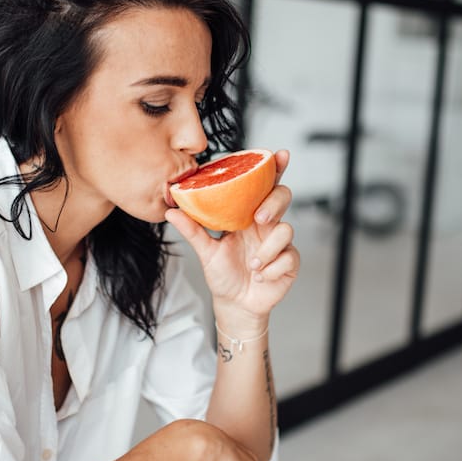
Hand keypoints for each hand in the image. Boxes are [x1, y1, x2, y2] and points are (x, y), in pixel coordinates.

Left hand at [165, 149, 299, 323]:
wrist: (234, 305)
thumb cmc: (223, 274)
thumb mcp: (205, 251)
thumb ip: (192, 230)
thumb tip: (171, 210)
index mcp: (248, 215)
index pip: (263, 186)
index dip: (274, 169)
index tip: (279, 155)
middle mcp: (266, 225)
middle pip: (282, 197)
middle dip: (273, 203)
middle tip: (259, 219)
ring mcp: (280, 243)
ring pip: (286, 229)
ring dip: (267, 249)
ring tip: (252, 264)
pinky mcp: (290, 262)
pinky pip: (288, 257)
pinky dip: (272, 268)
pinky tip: (260, 276)